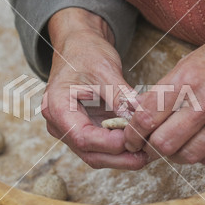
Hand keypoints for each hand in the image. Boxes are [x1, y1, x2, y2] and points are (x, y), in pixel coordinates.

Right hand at [42, 8, 148, 169]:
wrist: (79, 46)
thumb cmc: (86, 53)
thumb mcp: (105, 70)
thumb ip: (120, 96)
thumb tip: (140, 118)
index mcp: (56, 107)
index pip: (82, 137)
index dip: (110, 143)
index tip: (135, 139)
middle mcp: (59, 124)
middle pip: (89, 153)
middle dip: (120, 158)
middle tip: (147, 155)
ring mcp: (70, 130)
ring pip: (96, 155)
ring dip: (122, 158)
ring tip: (147, 153)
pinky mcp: (84, 130)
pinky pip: (101, 148)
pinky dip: (120, 150)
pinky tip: (140, 146)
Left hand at [124, 16, 204, 165]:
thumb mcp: (190, 59)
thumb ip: (166, 89)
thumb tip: (141, 113)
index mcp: (188, 78)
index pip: (147, 117)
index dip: (132, 133)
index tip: (129, 138)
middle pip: (164, 143)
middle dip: (149, 148)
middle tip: (147, 145)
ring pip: (187, 156)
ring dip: (173, 155)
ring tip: (171, 145)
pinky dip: (198, 155)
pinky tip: (195, 143)